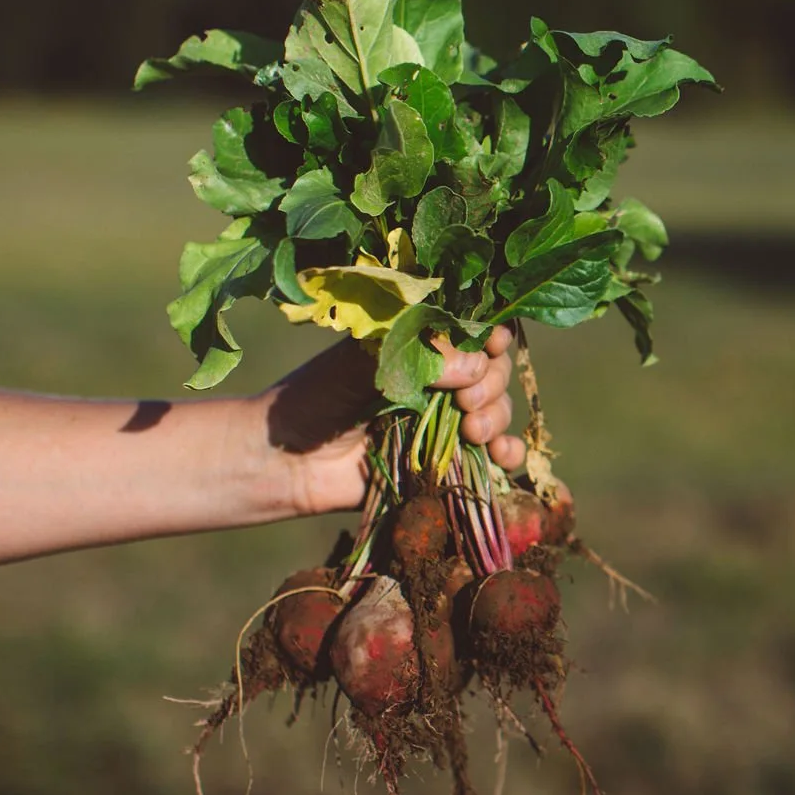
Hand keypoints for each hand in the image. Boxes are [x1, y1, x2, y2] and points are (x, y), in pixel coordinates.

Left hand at [265, 326, 526, 514]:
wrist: (286, 459)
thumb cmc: (316, 396)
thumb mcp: (364, 360)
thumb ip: (420, 354)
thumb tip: (476, 366)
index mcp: (421, 346)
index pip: (475, 331)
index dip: (493, 336)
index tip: (493, 345)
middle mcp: (439, 381)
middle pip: (495, 371)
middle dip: (491, 383)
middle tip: (464, 401)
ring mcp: (446, 422)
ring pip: (500, 410)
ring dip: (497, 417)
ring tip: (471, 431)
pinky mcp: (447, 462)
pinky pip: (495, 456)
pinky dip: (508, 453)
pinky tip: (499, 455)